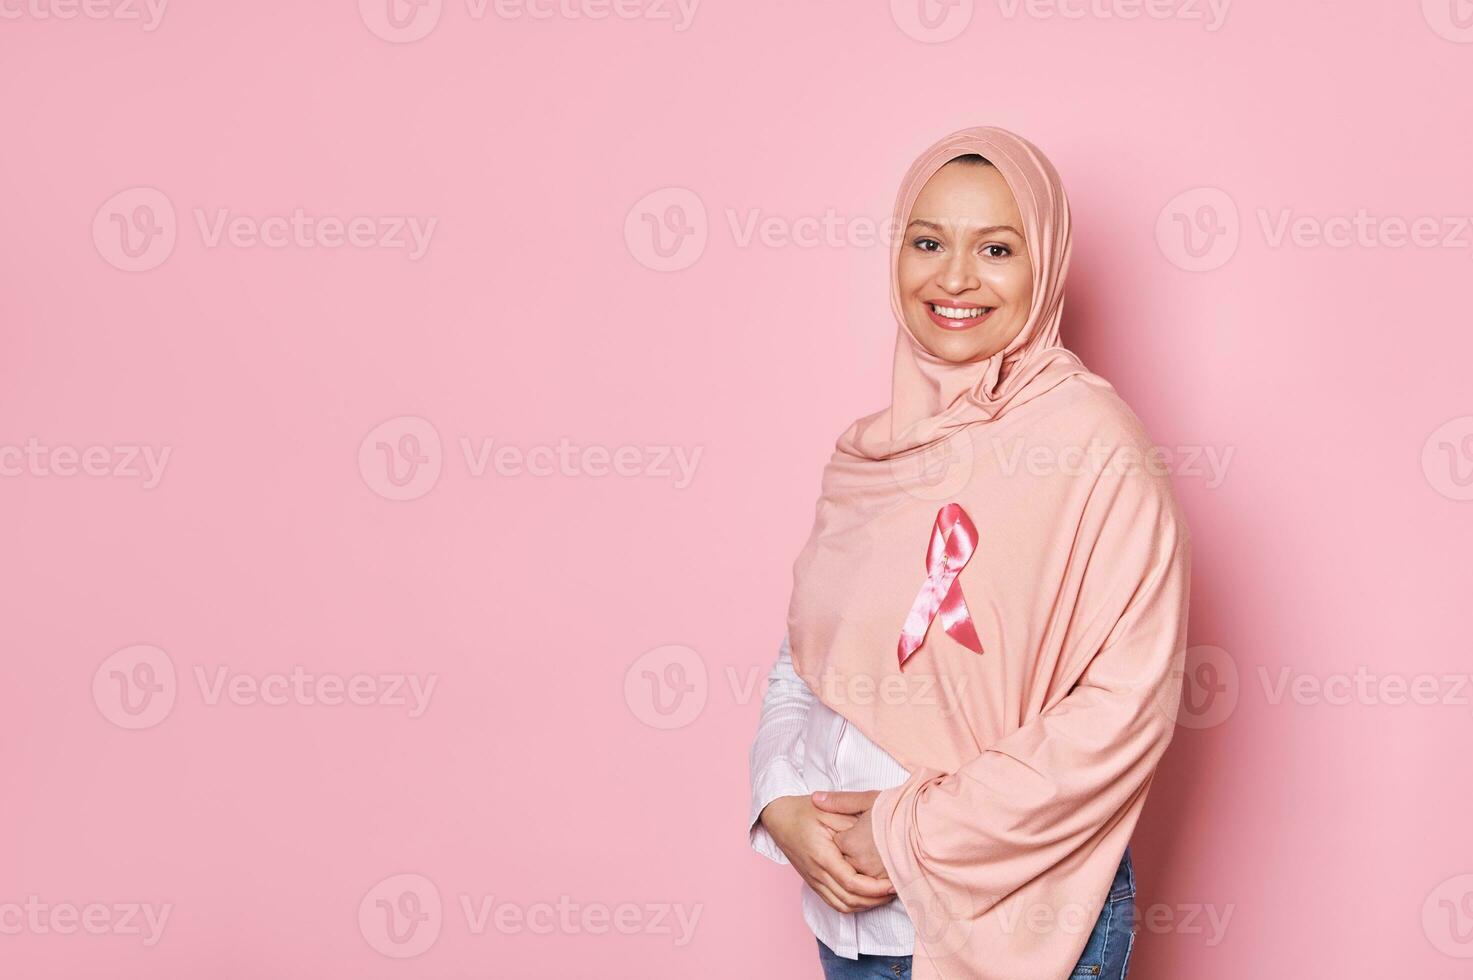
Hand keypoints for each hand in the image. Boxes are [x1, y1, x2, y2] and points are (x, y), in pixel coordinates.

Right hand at [758, 795, 896, 913]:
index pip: (851, 883)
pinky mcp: (813, 882)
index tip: (893, 881)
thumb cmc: (804, 810)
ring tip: (885, 894)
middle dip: (876, 900)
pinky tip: (868, 896)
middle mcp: (816, 872)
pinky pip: (834, 903)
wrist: (779, 817)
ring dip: (866, 905)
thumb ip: (851, 825)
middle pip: (849, 900)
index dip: (875, 888)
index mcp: (821, 855)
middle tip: (896, 888)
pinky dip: (853, 904)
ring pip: (842, 905)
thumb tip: (876, 838)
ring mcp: (813, 880)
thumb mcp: (829, 811)